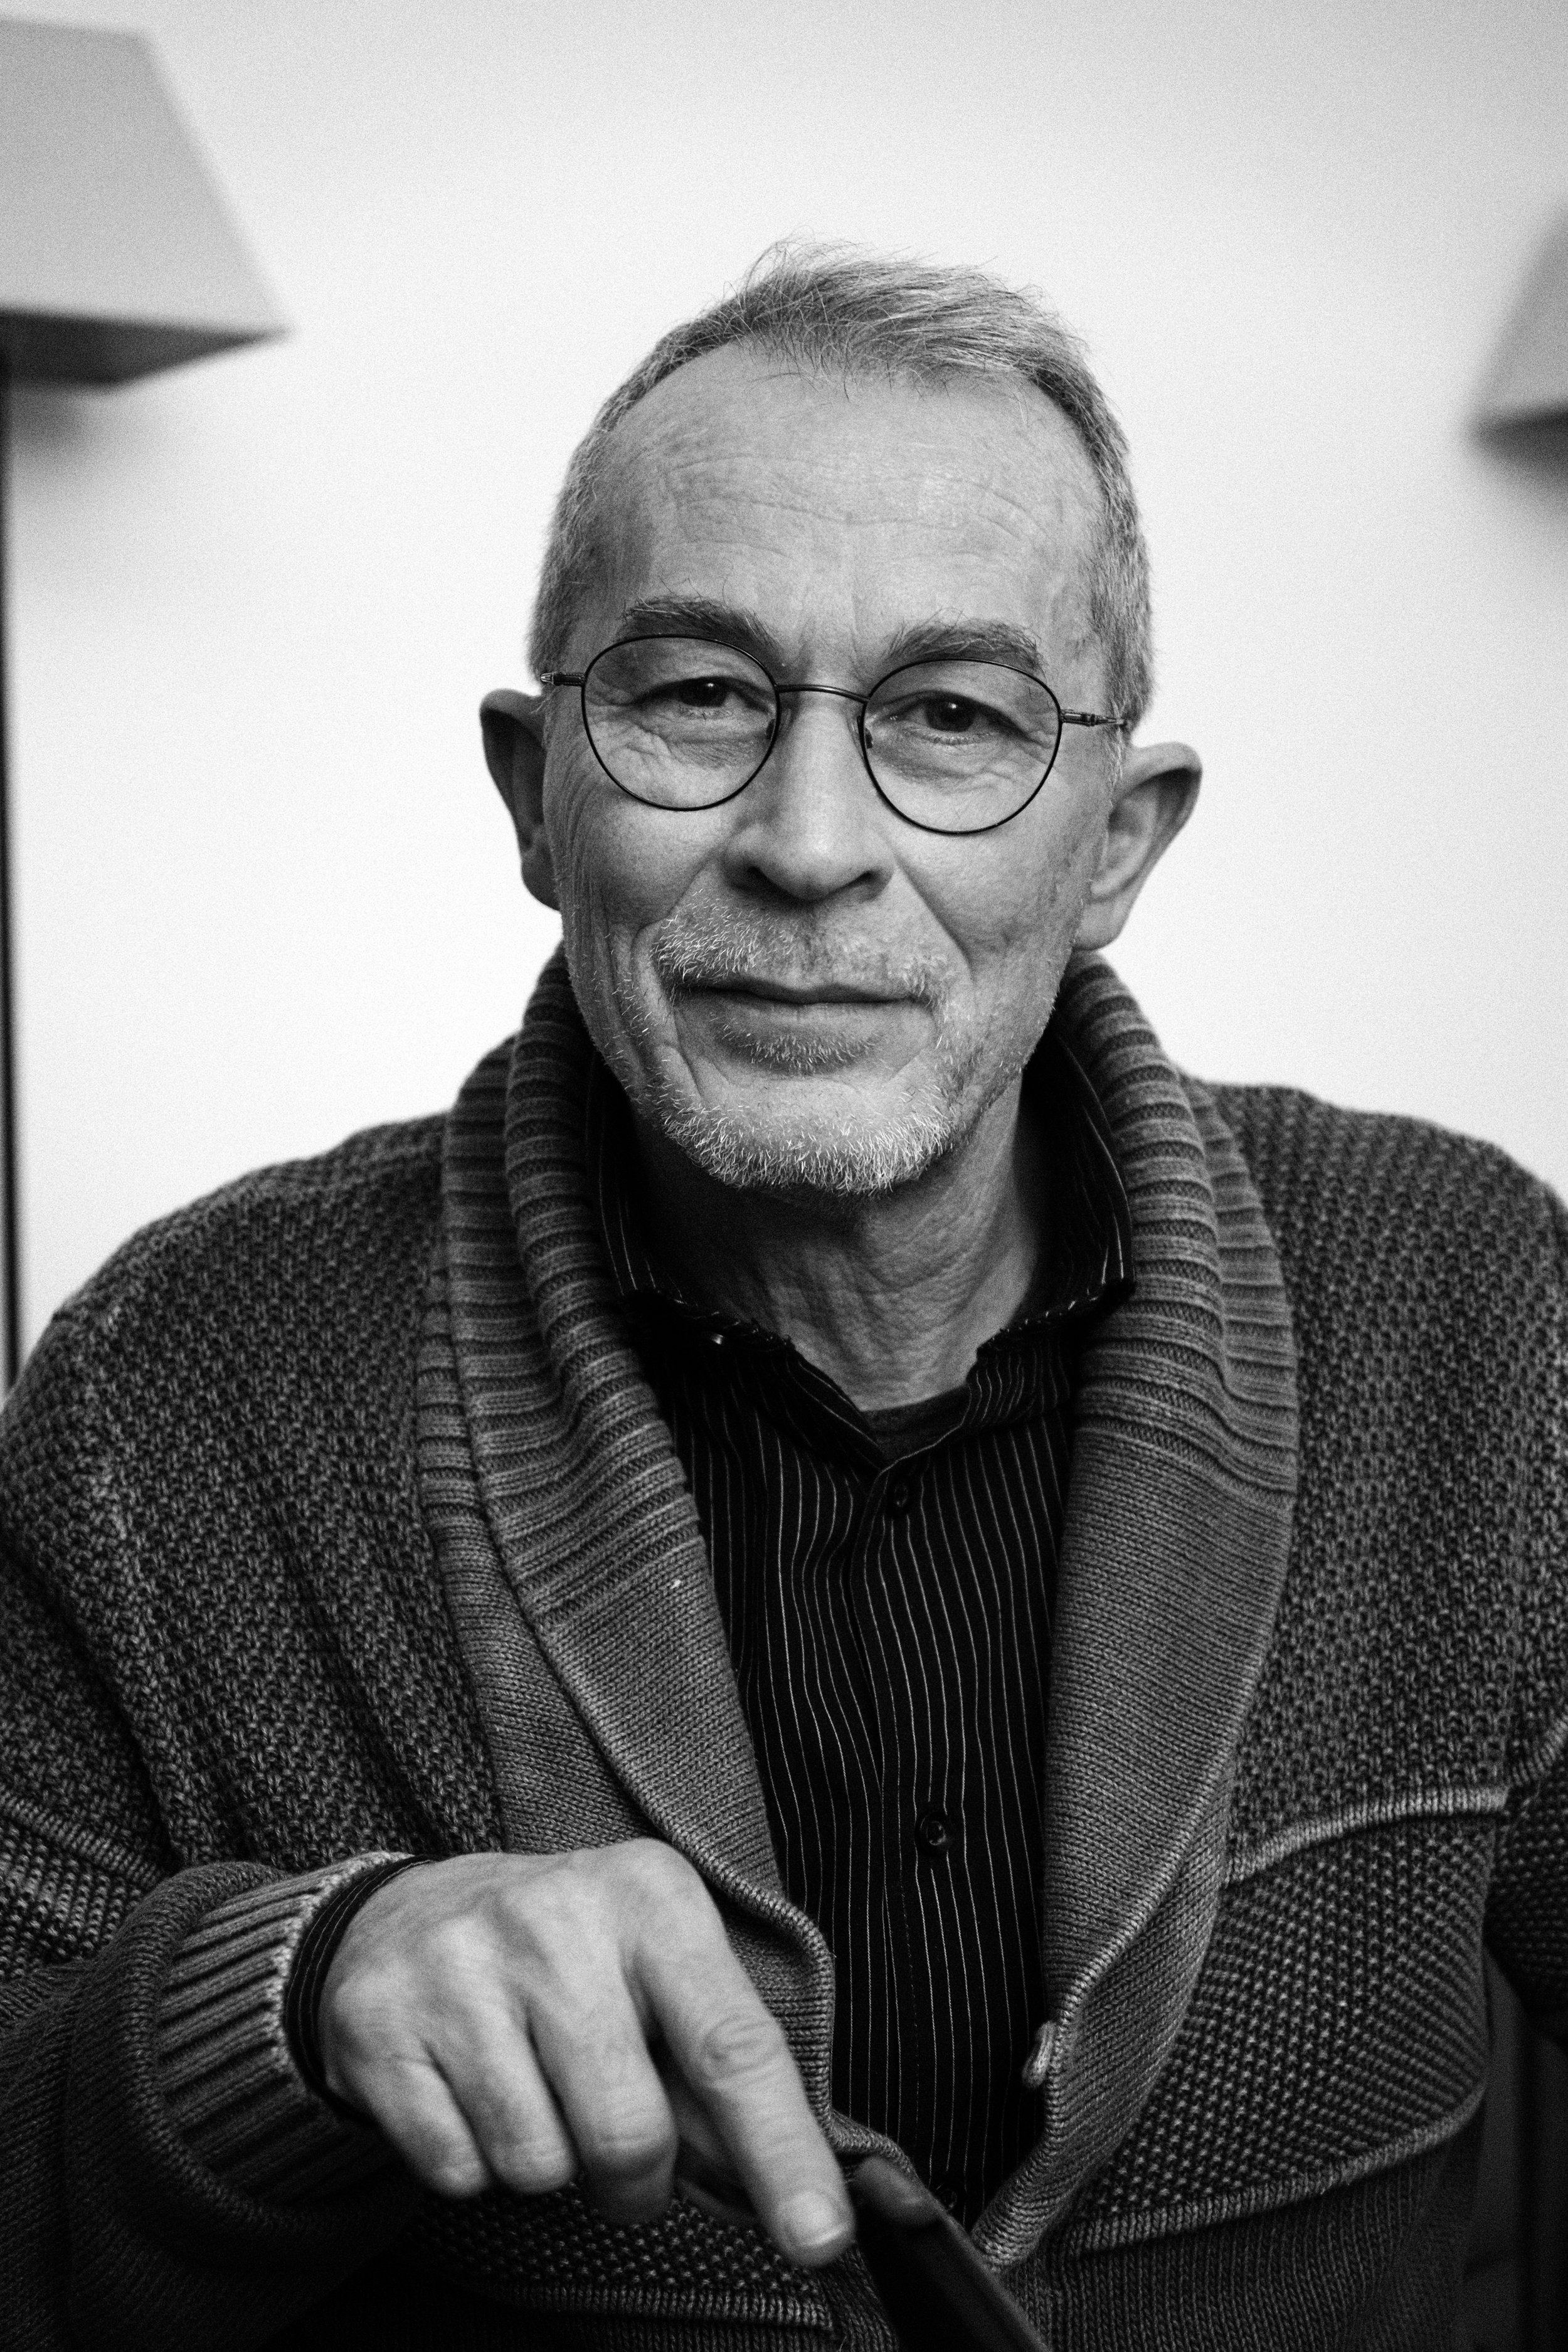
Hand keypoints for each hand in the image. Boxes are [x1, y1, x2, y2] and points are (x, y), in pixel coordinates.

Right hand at [315, 1842, 853, 2266]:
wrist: (402, 1917)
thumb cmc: (567, 1957)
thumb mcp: (658, 1969)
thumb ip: (719, 2072)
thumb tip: (789, 2195)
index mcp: (650, 1896)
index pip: (733, 2046)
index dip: (783, 2152)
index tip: (822, 2238)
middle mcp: (556, 1918)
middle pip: (631, 2132)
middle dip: (636, 2183)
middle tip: (619, 2148)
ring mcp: (460, 1966)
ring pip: (539, 2166)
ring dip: (550, 2168)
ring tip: (537, 2093)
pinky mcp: (382, 2022)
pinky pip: (457, 2171)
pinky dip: (474, 2163)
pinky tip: (469, 2090)